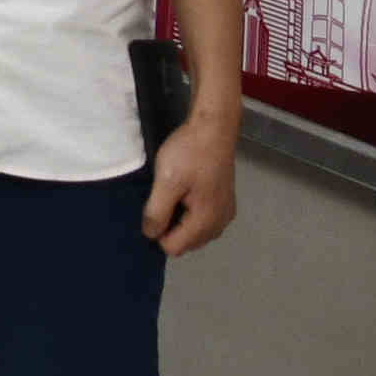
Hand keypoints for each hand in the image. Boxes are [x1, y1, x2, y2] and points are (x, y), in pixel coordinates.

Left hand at [143, 103, 240, 256]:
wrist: (213, 127)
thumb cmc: (189, 153)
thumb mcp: (166, 181)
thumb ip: (157, 212)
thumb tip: (150, 235)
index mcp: (207, 221)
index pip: (174, 247)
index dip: (157, 232)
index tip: (152, 208)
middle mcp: (220, 223)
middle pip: (186, 242)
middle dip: (169, 227)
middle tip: (162, 199)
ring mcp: (225, 212)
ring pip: (194, 232)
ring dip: (179, 219)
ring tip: (172, 194)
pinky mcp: (224, 201)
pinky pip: (203, 220)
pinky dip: (190, 212)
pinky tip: (183, 192)